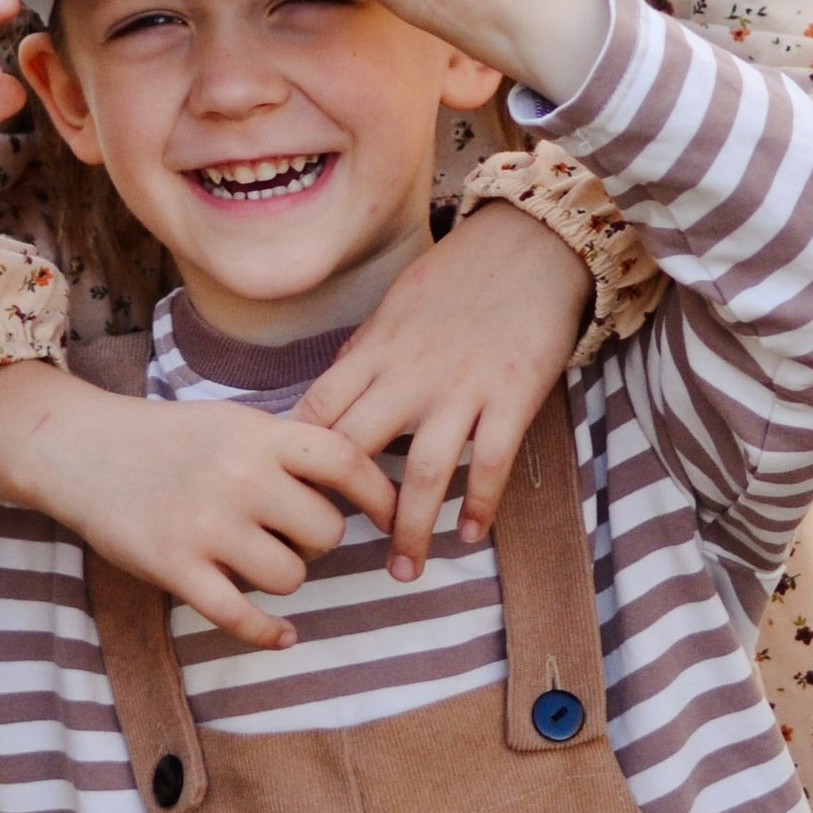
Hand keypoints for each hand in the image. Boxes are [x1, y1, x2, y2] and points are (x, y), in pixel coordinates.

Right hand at [0, 368, 400, 652]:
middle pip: (325, 532)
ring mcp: (205, 525)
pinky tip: (281, 634)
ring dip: (284, 577)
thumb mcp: (235, 422)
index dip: (380, 495)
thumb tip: (363, 481)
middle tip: (290, 535)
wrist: (84, 451)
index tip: (390, 518)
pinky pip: (239, 615)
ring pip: (289, 576)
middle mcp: (239, 478)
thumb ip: (290, 448)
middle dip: (316, 542)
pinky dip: (266, 632)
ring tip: (259, 562)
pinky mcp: (174, 567)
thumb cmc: (171, 439)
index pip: (346, 462)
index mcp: (259, 435)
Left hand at [302, 200, 590, 570]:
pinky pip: (492, 462)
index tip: (282, 499)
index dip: (294, 460)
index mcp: (375, 350)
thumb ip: (364, 357)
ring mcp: (463, 387)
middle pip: (358, 450)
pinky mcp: (513, 395)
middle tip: (331, 551)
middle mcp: (410, 374)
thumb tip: (332, 398)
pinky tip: (468, 536)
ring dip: (410, 528)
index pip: (317, 412)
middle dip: (339, 506)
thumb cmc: (460, 275)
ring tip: (403, 571)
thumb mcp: (395, 308)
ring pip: (424, 472)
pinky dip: (480, 504)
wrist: (530, 242)